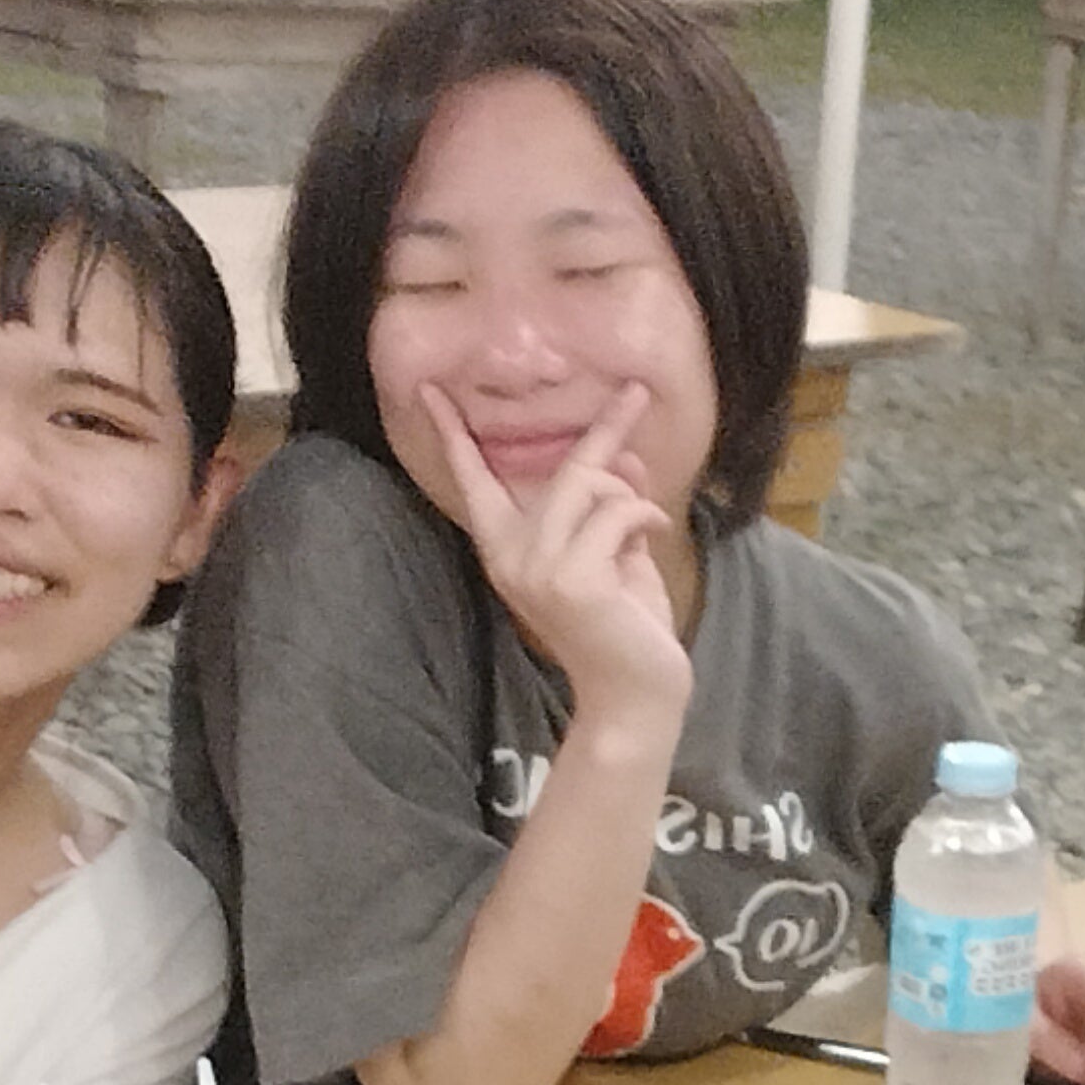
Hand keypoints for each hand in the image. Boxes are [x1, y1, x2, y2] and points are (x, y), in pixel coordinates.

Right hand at [418, 380, 692, 732]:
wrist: (635, 694)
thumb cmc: (625, 628)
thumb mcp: (615, 555)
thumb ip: (608, 509)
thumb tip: (622, 456)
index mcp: (508, 551)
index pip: (474, 482)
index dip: (452, 435)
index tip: (431, 389)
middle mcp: (512, 557)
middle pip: (561, 469)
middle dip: (606, 427)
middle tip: (637, 392)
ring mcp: (538, 568)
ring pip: (591, 486)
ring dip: (632, 499)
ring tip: (649, 527)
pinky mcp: (572, 578)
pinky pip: (617, 513)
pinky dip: (646, 519)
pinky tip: (654, 540)